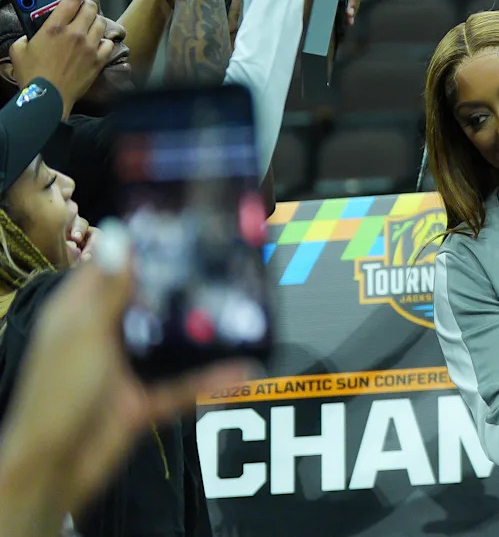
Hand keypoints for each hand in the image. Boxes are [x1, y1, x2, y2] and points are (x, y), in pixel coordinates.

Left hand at [0, 222, 250, 520]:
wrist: (55, 469)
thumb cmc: (57, 396)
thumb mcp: (86, 334)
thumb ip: (109, 289)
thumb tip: (119, 234)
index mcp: (80, 314)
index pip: (109, 269)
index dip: (139, 248)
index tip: (177, 228)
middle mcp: (104, 336)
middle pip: (147, 302)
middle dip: (180, 286)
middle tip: (222, 262)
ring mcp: (126, 368)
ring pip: (170, 342)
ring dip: (200, 332)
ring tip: (238, 307)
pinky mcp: (144, 400)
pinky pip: (184, 384)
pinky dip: (212, 379)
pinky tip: (243, 368)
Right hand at [9, 0, 114, 118]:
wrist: (49, 96)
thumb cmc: (32, 74)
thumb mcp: (19, 49)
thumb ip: (27, 37)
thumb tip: (31, 36)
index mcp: (54, 27)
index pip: (71, 0)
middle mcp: (75, 33)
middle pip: (90, 9)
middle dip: (89, 4)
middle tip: (86, 6)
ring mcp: (90, 47)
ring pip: (101, 24)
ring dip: (97, 20)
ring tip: (93, 23)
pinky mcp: (98, 61)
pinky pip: (109, 44)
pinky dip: (106, 41)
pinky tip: (101, 42)